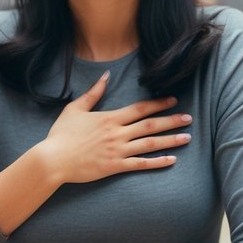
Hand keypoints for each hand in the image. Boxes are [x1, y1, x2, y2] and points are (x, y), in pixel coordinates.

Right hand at [36, 71, 190, 184]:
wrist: (53, 159)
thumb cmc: (62, 134)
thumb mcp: (75, 109)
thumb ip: (93, 93)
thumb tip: (106, 76)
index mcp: (110, 118)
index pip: (140, 108)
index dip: (158, 104)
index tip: (173, 100)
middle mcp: (117, 133)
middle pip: (150, 125)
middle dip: (172, 121)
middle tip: (189, 119)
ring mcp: (118, 151)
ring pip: (150, 144)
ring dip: (170, 140)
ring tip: (187, 138)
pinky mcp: (115, 167)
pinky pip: (141, 164)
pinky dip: (157, 162)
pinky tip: (171, 160)